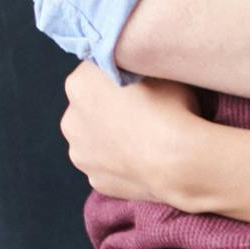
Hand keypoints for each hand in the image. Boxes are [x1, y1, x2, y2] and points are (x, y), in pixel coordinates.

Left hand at [60, 62, 234, 214]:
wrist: (179, 161)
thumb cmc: (171, 109)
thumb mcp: (159, 71)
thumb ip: (139, 67)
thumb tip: (140, 72)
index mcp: (80, 83)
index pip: (96, 70)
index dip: (119, 75)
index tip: (139, 83)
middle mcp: (70, 119)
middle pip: (89, 107)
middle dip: (109, 108)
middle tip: (143, 112)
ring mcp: (80, 154)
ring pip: (94, 140)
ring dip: (111, 138)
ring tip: (144, 140)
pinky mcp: (95, 180)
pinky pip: (107, 167)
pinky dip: (121, 163)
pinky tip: (144, 161)